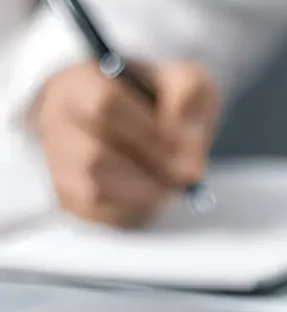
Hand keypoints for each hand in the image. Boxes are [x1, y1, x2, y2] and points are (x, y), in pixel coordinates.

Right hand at [31, 61, 219, 226]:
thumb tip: (183, 129)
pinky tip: (154, 195)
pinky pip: (96, 214)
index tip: (186, 147)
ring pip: (92, 189)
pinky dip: (134, 210)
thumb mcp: (182, 82)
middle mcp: (56, 122)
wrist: (137, 122)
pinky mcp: (69, 196)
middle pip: (94, 156)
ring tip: (172, 183)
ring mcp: (58, 162)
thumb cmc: (157, 100)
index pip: (103, 105)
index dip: (150, 133)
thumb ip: (189, 93)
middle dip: (151, 169)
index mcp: (79, 83)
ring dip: (144, 192)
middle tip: (188, 174)